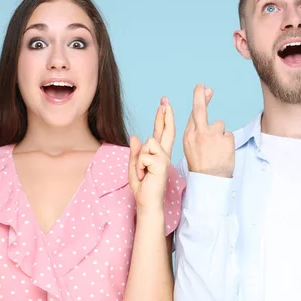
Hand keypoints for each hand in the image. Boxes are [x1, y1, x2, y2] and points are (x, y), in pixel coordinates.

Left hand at [128, 97, 174, 211]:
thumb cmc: (143, 186)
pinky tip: (144, 175)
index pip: (161, 132)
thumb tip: (135, 136)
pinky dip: (138, 166)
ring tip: (142, 172)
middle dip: (165, 114)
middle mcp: (164, 154)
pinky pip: (143, 156)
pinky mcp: (162, 164)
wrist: (147, 201)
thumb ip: (135, 152)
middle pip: (166, 129)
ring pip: (147, 144)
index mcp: (158, 154)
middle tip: (165, 99)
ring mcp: (164, 158)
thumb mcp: (134, 166)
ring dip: (139, 160)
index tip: (164, 104)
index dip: (163, 118)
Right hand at [183, 84, 234, 177]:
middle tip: (204, 87)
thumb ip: (196, 131)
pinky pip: (228, 135)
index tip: (201, 88)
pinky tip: (223, 152)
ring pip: (219, 125)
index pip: (193, 114)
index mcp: (188, 135)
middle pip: (200, 109)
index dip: (199, 99)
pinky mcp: (225, 139)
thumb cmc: (201, 165)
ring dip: (220, 135)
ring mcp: (212, 135)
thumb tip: (203, 116)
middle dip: (200, 96)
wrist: (209, 180)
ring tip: (217, 149)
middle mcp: (199, 132)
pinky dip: (227, 143)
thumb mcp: (191, 148)